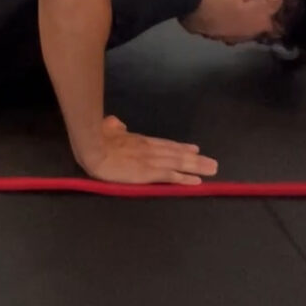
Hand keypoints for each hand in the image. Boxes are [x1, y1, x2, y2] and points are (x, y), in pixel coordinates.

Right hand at [77, 116, 218, 184]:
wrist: (92, 149)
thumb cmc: (96, 138)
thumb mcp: (106, 127)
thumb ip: (114, 126)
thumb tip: (119, 124)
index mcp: (139, 140)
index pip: (165, 144)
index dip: (181, 147)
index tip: (194, 149)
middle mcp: (150, 149)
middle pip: (177, 154)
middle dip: (196, 159)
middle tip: (214, 164)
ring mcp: (151, 161)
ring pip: (178, 163)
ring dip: (196, 167)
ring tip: (212, 170)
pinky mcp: (148, 173)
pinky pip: (170, 176)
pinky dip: (184, 178)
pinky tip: (196, 181)